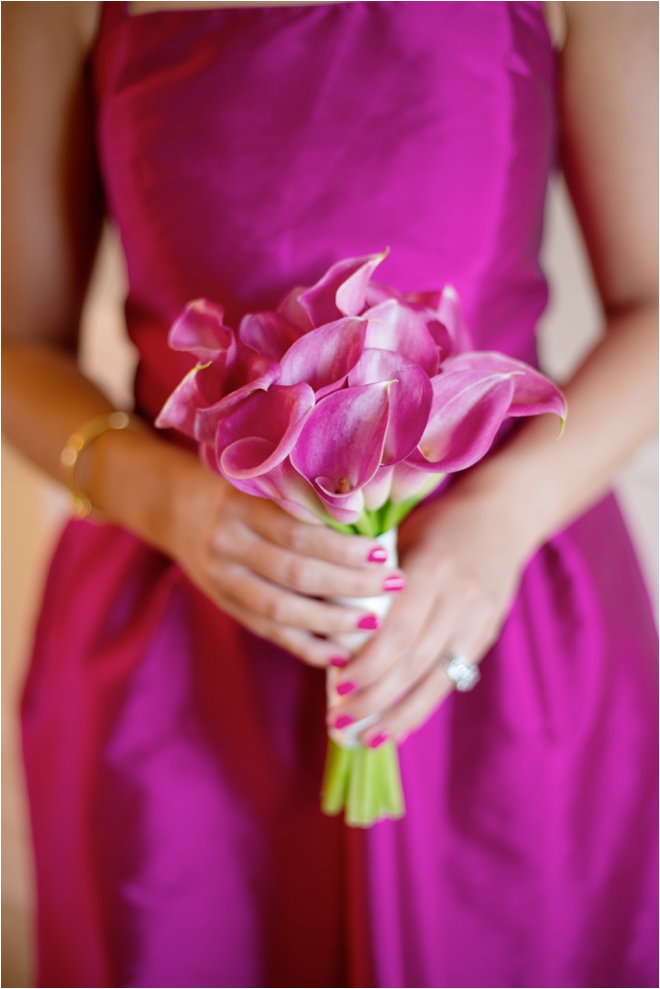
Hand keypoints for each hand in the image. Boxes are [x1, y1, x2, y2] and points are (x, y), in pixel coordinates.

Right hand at [163, 456, 405, 667]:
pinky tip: (340, 654)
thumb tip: (370, 513)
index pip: (298, 532)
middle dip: (349, 585)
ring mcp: (223, 580)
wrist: (174, 507)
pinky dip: (306, 647)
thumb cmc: (238, 489)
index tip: (383, 553)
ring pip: (281, 611)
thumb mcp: (259, 481)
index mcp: (241, 506)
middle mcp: (229, 544)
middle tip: (393, 586)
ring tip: (374, 623)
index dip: (341, 548)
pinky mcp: (226, 605)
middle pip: (295, 574)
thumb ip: (300, 496)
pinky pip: (268, 633)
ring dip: (332, 622)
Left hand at [325, 475, 533, 742]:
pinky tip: (399, 726)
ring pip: (438, 679)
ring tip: (366, 738)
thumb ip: (375, 579)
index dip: (369, 664)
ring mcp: (479, 619)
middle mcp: (460, 598)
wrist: (505, 513)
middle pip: (416, 661)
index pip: (400, 629)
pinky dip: (424, 705)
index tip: (338, 687)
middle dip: (376, 697)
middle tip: (338, 720)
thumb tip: (330, 626)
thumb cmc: (439, 521)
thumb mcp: (403, 536)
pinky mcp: (487, 633)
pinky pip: (454, 677)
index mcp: (433, 568)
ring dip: (400, 715)